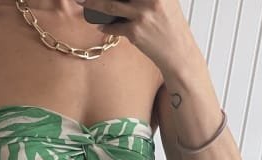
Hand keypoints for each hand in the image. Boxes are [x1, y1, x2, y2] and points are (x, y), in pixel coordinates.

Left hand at [76, 0, 196, 73]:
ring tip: (83, 2)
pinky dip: (106, 26)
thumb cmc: (170, 26)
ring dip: (93, 4)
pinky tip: (101, 25)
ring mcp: (142, 15)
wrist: (178, 52)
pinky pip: (114, 27)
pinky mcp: (135, 32)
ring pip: (110, 6)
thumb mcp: (165, 1)